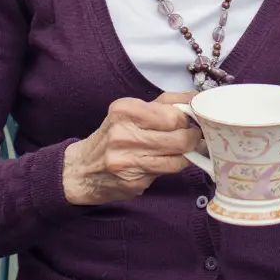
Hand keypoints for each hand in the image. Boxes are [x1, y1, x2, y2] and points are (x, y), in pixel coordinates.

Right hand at [62, 92, 200, 205]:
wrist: (82, 169)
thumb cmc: (113, 135)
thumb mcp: (132, 111)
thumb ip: (164, 103)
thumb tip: (198, 98)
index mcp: (125, 110)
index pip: (174, 114)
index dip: (191, 118)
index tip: (195, 120)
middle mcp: (124, 134)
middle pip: (180, 136)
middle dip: (194, 137)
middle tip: (195, 137)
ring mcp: (127, 160)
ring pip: (178, 158)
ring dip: (189, 154)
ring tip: (187, 149)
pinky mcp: (132, 181)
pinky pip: (167, 172)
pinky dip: (175, 166)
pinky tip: (169, 161)